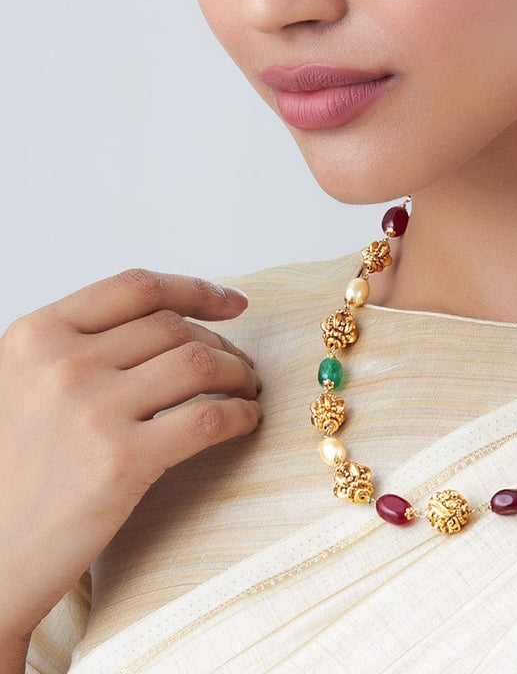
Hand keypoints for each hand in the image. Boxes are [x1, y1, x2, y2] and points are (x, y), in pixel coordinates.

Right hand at [0, 268, 261, 643]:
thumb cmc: (16, 472)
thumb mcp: (24, 386)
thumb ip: (81, 346)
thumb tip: (175, 319)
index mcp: (36, 335)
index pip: (137, 288)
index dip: (197, 290)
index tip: (236, 303)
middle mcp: (62, 364)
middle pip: (175, 328)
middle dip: (222, 344)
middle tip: (241, 367)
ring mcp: (93, 410)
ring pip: (201, 363)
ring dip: (239, 374)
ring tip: (248, 389)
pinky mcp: (122, 460)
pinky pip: (210, 417)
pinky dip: (241, 414)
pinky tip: (246, 421)